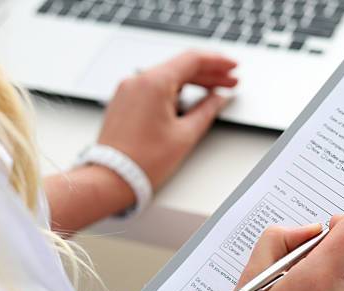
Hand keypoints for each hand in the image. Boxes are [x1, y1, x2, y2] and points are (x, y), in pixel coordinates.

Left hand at [98, 50, 237, 190]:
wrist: (110, 177)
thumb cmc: (142, 161)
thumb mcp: (185, 135)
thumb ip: (207, 111)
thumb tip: (218, 99)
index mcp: (154, 83)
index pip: (193, 60)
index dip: (218, 62)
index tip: (233, 67)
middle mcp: (138, 80)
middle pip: (181, 66)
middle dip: (209, 73)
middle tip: (231, 81)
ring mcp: (129, 90)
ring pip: (169, 76)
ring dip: (193, 82)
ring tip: (215, 92)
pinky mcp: (125, 101)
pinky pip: (155, 87)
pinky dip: (176, 90)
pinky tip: (190, 99)